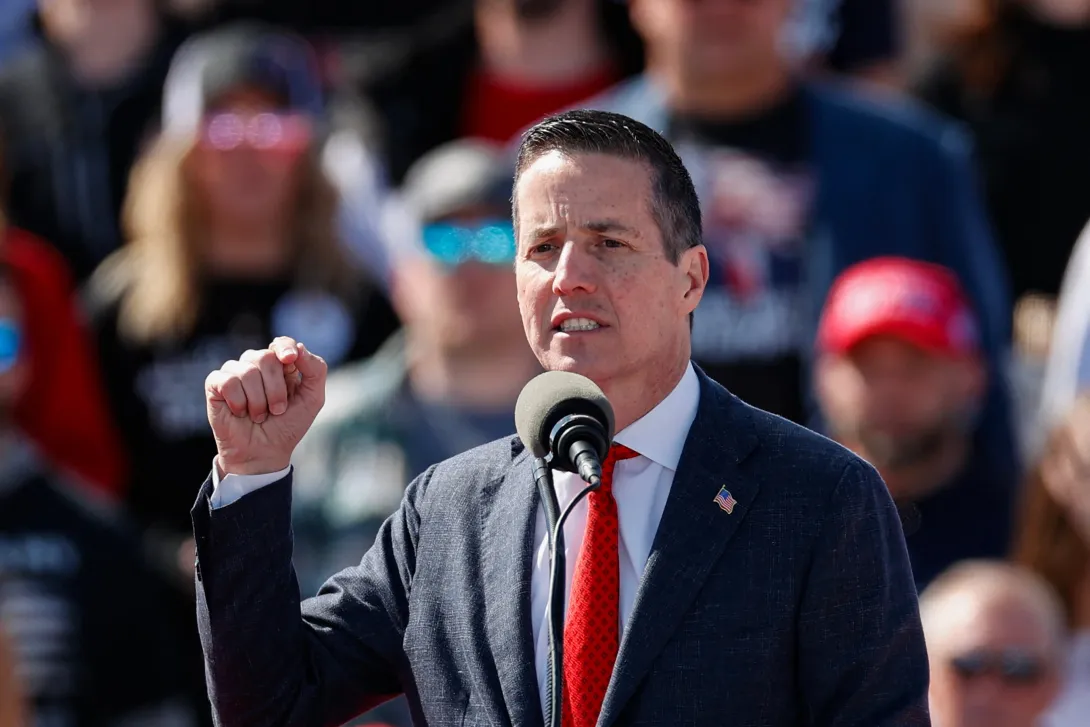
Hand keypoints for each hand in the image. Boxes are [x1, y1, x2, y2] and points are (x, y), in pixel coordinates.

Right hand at [205, 336, 326, 475]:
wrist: (263, 453)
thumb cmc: (287, 425)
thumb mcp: (312, 399)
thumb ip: (315, 370)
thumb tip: (298, 347)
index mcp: (280, 364)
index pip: (282, 343)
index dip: (285, 347)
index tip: (289, 360)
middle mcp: (256, 364)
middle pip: (266, 357)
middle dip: (276, 389)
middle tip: (277, 410)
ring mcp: (235, 372)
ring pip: (247, 371)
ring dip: (258, 401)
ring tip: (259, 415)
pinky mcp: (215, 384)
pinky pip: (228, 382)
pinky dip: (239, 402)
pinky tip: (240, 413)